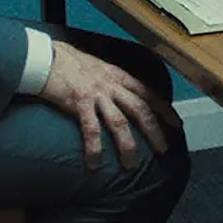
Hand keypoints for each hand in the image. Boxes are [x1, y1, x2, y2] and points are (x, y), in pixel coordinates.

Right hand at [38, 41, 179, 170]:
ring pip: (120, 123)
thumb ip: (112, 81)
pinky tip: (94, 163)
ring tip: (131, 165)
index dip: (165, 110)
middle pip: (141, 110)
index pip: (149, 93)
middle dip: (155, 131)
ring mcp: (97, 94)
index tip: (176, 124)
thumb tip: (122, 95)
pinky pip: (91, 129)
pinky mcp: (79, 102)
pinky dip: (94, 148)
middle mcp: (112, 85)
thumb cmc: (68, 63)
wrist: (45, 57)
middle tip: (164, 150)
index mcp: (118, 76)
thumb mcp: (98, 68)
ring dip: (128, 145)